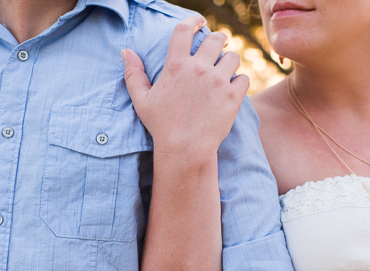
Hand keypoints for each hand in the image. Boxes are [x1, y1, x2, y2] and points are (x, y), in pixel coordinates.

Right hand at [121, 16, 249, 156]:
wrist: (185, 150)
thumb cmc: (161, 126)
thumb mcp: (142, 100)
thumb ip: (133, 74)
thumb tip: (125, 51)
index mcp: (176, 65)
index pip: (185, 29)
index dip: (193, 20)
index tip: (199, 22)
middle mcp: (198, 69)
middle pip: (216, 38)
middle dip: (218, 40)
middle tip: (218, 47)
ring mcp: (218, 82)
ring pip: (233, 57)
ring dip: (230, 61)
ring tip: (226, 70)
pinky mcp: (233, 96)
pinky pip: (243, 78)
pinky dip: (239, 82)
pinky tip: (232, 88)